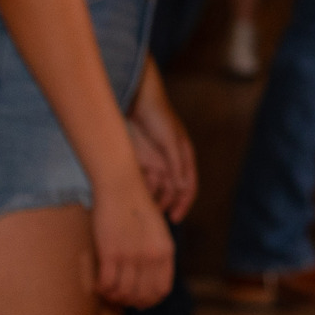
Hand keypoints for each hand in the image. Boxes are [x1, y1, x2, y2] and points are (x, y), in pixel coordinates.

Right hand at [90, 180, 176, 308]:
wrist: (121, 187)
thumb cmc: (137, 207)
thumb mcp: (158, 231)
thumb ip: (156, 253)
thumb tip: (147, 278)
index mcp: (166, 252)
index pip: (160, 290)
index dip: (148, 300)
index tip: (137, 301)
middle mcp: (151, 257)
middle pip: (141, 295)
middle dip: (129, 301)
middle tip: (119, 297)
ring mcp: (131, 256)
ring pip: (122, 293)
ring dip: (113, 296)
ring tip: (107, 291)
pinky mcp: (111, 252)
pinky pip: (106, 283)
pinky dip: (102, 288)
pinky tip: (98, 284)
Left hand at [127, 70, 197, 220]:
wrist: (135, 95)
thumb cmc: (158, 115)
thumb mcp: (170, 141)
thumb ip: (176, 165)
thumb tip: (182, 189)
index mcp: (183, 157)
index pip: (188, 187)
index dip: (183, 204)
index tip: (174, 218)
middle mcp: (170, 161)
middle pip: (170, 191)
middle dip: (164, 205)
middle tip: (152, 219)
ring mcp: (154, 160)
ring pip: (153, 187)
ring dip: (149, 198)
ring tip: (138, 209)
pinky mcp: (138, 157)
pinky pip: (138, 178)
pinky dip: (135, 188)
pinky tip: (127, 196)